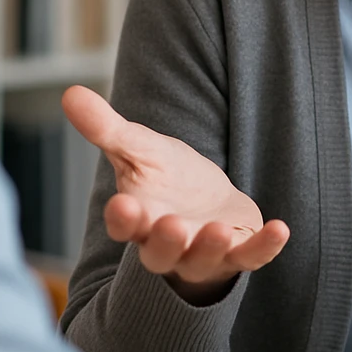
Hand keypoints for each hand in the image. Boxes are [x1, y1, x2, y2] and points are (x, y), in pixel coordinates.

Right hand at [62, 85, 288, 302]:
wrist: (204, 202)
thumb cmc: (164, 178)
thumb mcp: (138, 148)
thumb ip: (106, 128)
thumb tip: (69, 92)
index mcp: (139, 218)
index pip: (125, 225)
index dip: (122, 219)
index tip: (120, 206)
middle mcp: (168, 243)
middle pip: (160, 253)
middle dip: (165, 241)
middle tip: (170, 225)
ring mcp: (203, 253)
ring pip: (202, 259)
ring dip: (210, 247)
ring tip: (219, 230)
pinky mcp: (238, 252)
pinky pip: (250, 257)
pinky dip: (265, 247)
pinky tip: (281, 229)